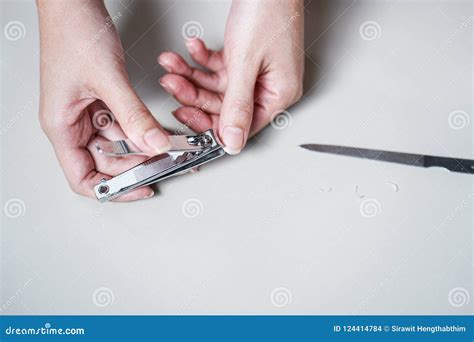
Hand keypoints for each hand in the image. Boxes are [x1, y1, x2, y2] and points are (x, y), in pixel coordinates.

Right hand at [37, 0, 170, 199]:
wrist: (73, 1)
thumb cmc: (74, 31)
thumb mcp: (108, 79)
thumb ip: (134, 115)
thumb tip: (156, 145)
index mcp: (62, 126)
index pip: (84, 178)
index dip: (114, 190)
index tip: (143, 188)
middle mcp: (73, 124)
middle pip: (106, 162)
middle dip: (137, 164)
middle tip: (167, 161)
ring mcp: (87, 113)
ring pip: (119, 144)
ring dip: (143, 146)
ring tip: (168, 145)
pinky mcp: (100, 101)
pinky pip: (124, 124)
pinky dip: (141, 128)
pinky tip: (157, 128)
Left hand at [158, 0, 303, 153]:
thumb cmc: (268, 10)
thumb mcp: (247, 62)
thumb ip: (237, 104)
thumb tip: (233, 141)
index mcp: (279, 94)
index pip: (243, 124)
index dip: (212, 125)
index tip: (186, 118)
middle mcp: (269, 86)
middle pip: (225, 105)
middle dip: (195, 94)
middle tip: (173, 84)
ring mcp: (257, 71)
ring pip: (217, 86)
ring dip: (192, 74)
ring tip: (173, 65)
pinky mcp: (246, 57)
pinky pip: (219, 68)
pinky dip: (203, 59)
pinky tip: (191, 49)